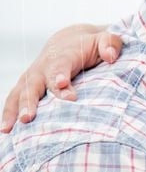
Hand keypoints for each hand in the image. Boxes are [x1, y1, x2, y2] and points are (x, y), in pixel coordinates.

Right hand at [1, 24, 121, 131]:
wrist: (70, 40)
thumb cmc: (91, 45)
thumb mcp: (105, 39)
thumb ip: (110, 44)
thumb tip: (110, 56)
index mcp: (62, 56)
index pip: (60, 66)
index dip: (59, 76)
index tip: (62, 86)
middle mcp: (43, 67)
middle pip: (33, 84)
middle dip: (30, 101)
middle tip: (28, 118)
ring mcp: (32, 77)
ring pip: (18, 94)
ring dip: (13, 111)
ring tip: (8, 130)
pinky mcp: (26, 86)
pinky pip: (13, 100)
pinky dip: (7, 114)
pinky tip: (5, 132)